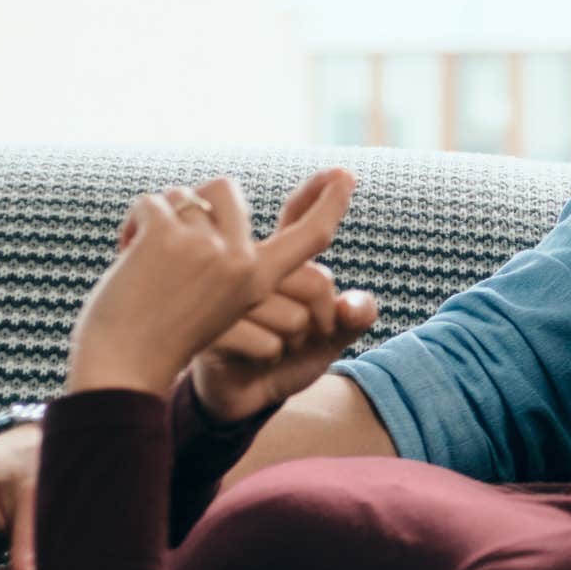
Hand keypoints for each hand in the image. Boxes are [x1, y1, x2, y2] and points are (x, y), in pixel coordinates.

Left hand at [67, 174, 346, 397]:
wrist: (122, 370)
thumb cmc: (161, 341)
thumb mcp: (214, 307)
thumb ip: (225, 265)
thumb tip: (204, 205)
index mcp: (259, 280)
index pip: (309, 235)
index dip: (329, 204)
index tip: (344, 176)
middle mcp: (241, 260)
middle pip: (227, 188)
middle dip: (194, 202)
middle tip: (169, 241)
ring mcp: (205, 246)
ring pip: (183, 194)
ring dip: (158, 217)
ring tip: (143, 257)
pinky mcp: (167, 237)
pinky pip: (149, 202)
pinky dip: (130, 225)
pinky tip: (125, 255)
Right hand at [190, 170, 377, 424]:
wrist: (238, 395)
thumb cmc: (286, 354)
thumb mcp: (330, 335)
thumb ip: (354, 315)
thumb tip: (358, 307)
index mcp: (276, 260)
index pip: (298, 219)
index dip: (319, 196)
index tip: (342, 174)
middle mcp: (251, 270)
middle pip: (315, 280)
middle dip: (325, 316)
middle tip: (313, 332)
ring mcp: (229, 298)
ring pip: (294, 317)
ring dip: (297, 342)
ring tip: (276, 346)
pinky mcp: (212, 329)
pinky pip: (267, 344)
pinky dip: (272, 359)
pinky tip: (255, 359)